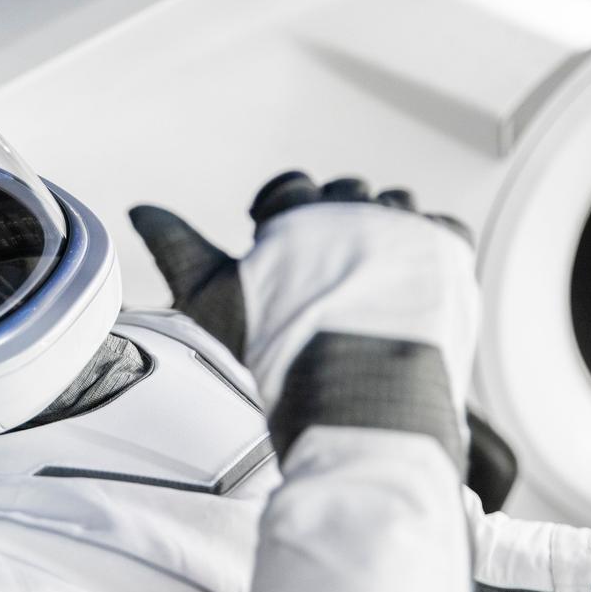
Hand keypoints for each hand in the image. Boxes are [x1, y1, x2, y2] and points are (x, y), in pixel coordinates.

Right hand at [131, 171, 478, 470]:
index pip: (290, 187)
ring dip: (382, 229)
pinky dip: (429, 245)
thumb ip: (177, 247)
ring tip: (368, 279)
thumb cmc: (282, 353)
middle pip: (346, 194)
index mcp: (303, 212)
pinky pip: (445, 228)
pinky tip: (408, 280)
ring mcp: (409, 230)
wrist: (361, 404)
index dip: (279, 217)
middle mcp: (359, 209)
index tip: (278, 249)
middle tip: (322, 274)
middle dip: (332, 224)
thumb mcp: (213, 300)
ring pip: (396, 206)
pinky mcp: (451, 256)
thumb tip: (139, 209)